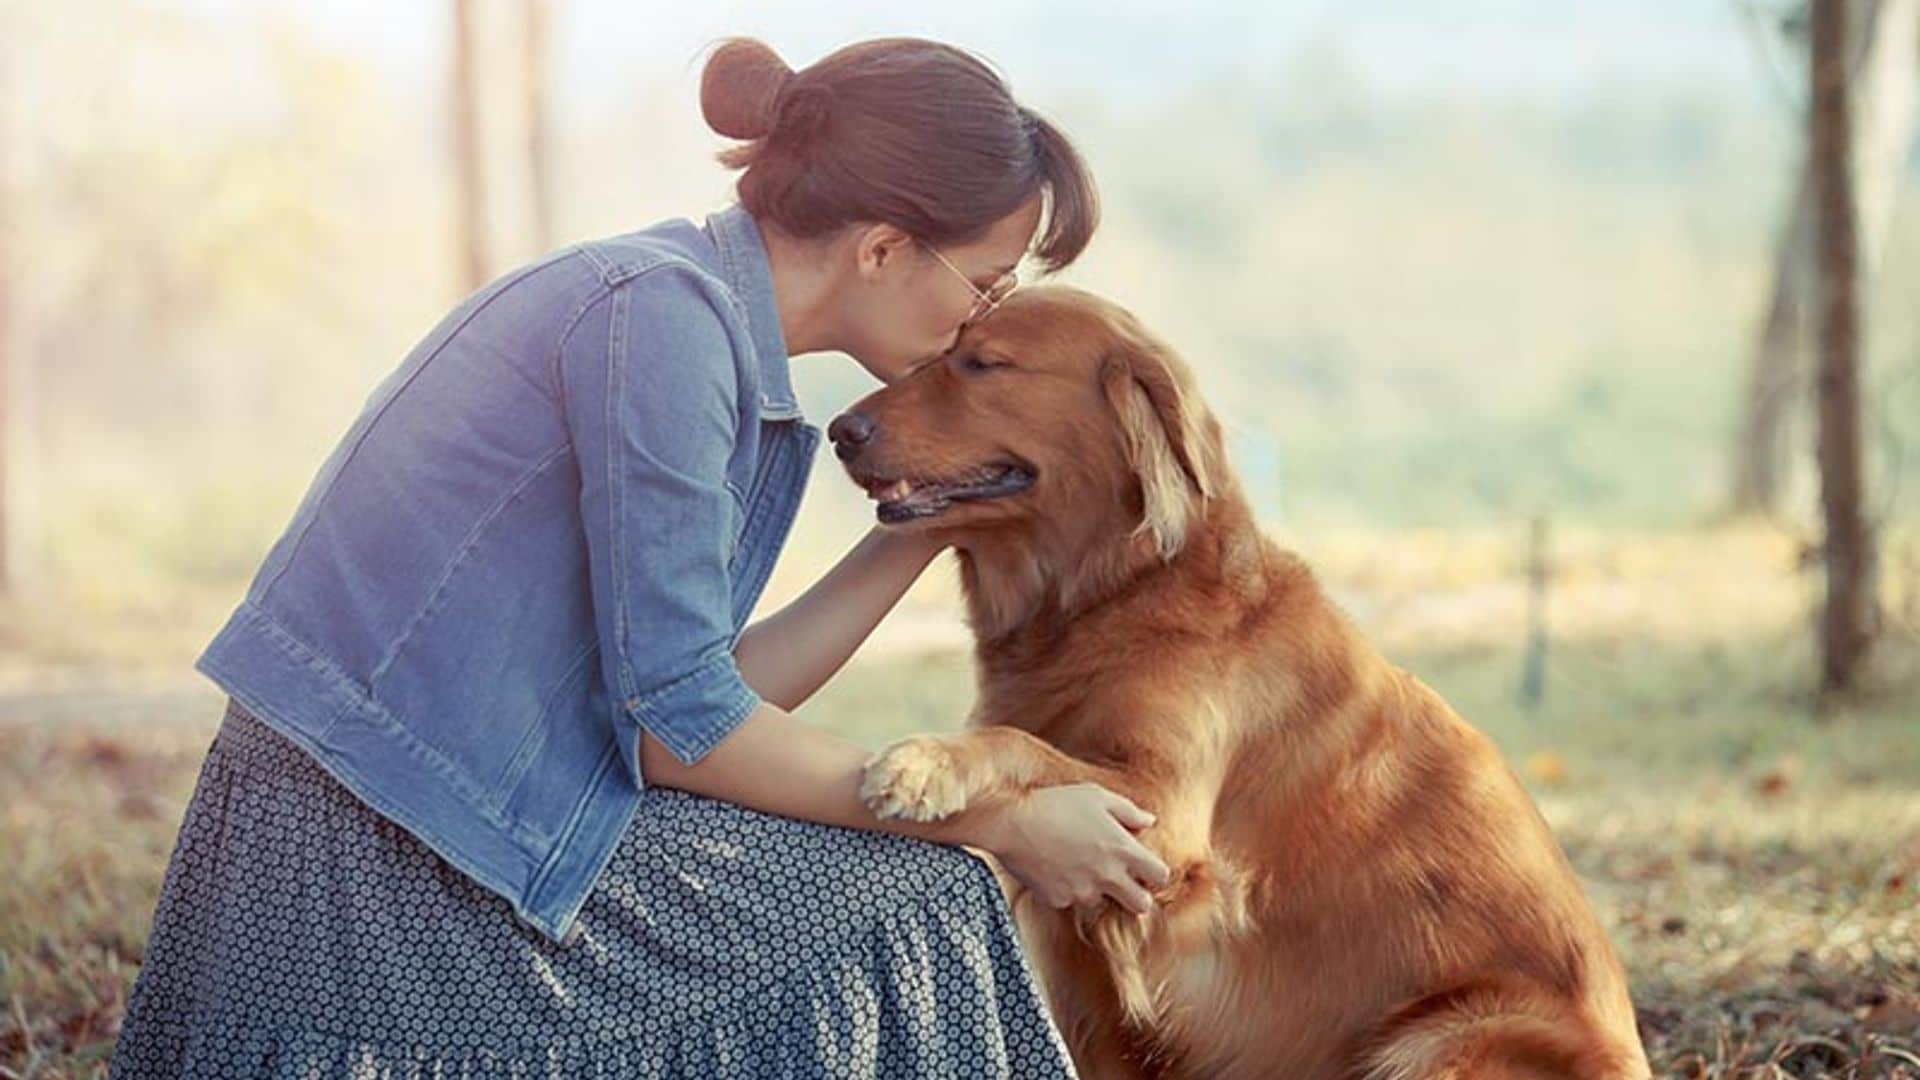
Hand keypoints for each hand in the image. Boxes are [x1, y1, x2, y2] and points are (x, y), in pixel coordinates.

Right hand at [978, 782, 1171, 914]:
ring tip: (1074, 862)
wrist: (1011, 821)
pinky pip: (1069, 900)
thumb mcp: (1096, 796)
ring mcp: (1082, 891)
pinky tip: (1053, 866)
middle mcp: (1107, 875)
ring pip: (1100, 902)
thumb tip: (1149, 822)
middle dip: (1136, 896)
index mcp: (1122, 849)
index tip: (1143, 868)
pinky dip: (1066, 888)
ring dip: (1094, 889)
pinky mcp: (1058, 900)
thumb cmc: (1055, 803)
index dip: (1154, 874)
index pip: (1160, 877)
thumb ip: (1128, 812)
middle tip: (1122, 882)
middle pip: (1141, 905)